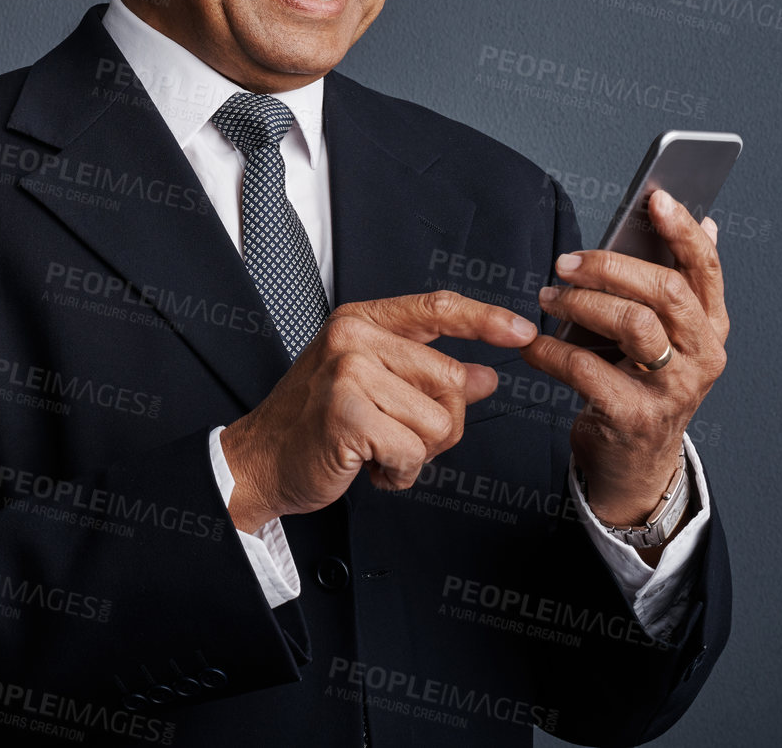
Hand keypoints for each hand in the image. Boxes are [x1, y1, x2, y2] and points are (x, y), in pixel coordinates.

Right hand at [220, 292, 537, 532]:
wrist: (258, 461)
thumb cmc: (312, 425)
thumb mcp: (370, 386)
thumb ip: (426, 376)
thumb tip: (485, 376)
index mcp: (361, 321)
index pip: (437, 308)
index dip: (485, 319)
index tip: (522, 331)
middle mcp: (354, 338)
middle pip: (451, 380)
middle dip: (439, 424)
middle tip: (396, 435)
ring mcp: (349, 372)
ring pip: (439, 422)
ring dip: (417, 453)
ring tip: (376, 449)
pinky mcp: (347, 413)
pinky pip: (413, 452)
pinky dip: (399, 473)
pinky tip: (369, 467)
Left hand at [520, 189, 728, 527]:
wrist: (634, 464)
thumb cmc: (641, 385)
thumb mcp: (667, 337)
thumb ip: (676, 285)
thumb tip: (699, 221)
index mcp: (711, 329)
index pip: (706, 270)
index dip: (682, 232)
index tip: (656, 199)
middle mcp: (702, 357)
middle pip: (665, 291)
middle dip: (611, 267)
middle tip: (567, 262)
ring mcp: (672, 389)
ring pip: (632, 323)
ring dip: (581, 303)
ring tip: (549, 298)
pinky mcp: (634, 416)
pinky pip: (587, 369)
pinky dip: (552, 352)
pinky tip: (534, 345)